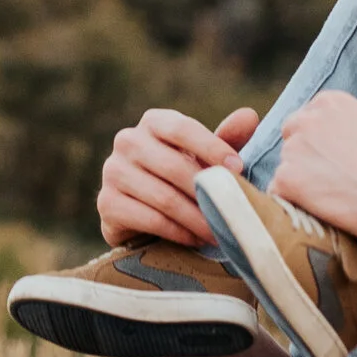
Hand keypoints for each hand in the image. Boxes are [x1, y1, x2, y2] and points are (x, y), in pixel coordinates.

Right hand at [99, 103, 257, 248]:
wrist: (140, 213)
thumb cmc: (180, 177)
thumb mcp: (203, 157)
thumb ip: (226, 139)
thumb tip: (250, 116)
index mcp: (153, 122)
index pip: (181, 128)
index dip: (211, 147)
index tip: (238, 168)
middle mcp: (127, 141)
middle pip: (173, 166)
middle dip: (207, 192)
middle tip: (233, 212)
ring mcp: (113, 172)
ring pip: (163, 197)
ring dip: (197, 218)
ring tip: (220, 231)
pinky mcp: (107, 203)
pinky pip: (148, 219)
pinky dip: (178, 232)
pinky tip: (196, 240)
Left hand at [272, 91, 356, 252]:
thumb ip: (343, 129)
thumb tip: (326, 147)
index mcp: (330, 101)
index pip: (307, 120)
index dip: (320, 146)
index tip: (338, 164)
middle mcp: (307, 117)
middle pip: (290, 140)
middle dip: (304, 161)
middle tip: (332, 185)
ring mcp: (294, 148)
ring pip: (285, 169)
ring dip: (301, 186)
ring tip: (335, 201)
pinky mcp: (287, 178)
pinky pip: (278, 195)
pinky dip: (295, 207)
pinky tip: (324, 212)